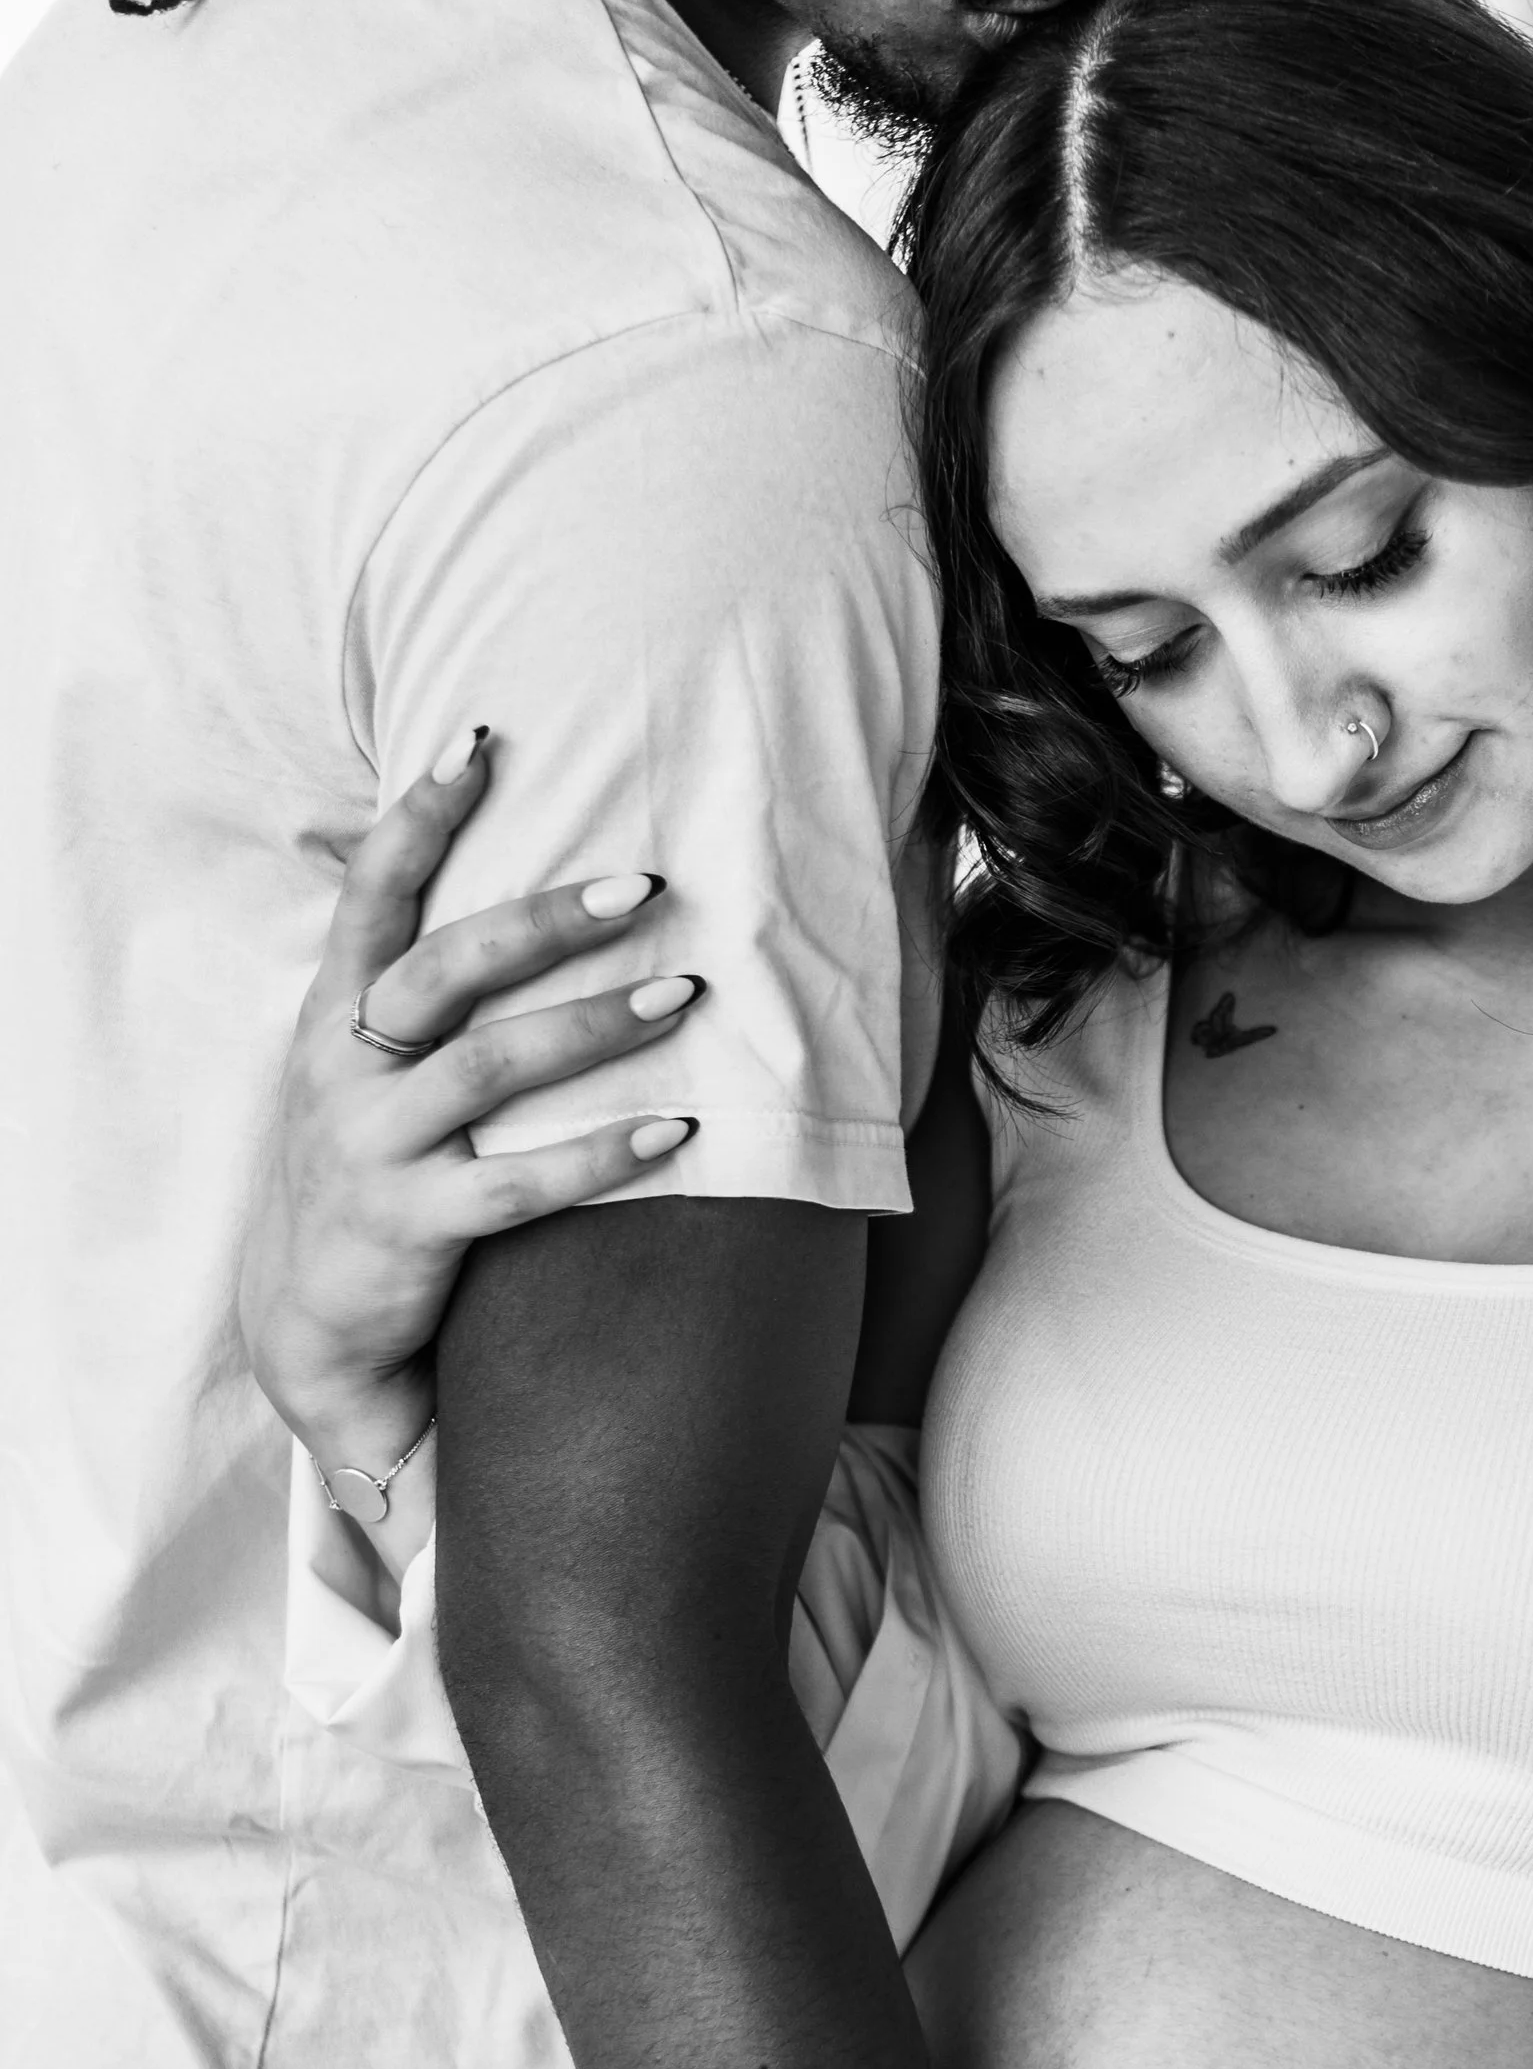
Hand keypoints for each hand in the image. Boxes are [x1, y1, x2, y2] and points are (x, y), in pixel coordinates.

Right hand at [240, 729, 700, 1471]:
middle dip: (543, 920)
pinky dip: (598, 1155)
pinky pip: (514, 1187)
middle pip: (444, 969)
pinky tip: (677, 1131)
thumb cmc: (369, 1168)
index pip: (371, 893)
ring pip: (486, 1068)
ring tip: (683, 995)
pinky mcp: (408, 1229)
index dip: (419, 816)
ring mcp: (371, 1150)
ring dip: (591, 1026)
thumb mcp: (361, 1069)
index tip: (480, 743)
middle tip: (645, 883)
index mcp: (335, 1016)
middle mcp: (342, 1071)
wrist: (312, 1325)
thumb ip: (414, 988)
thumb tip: (512, 890)